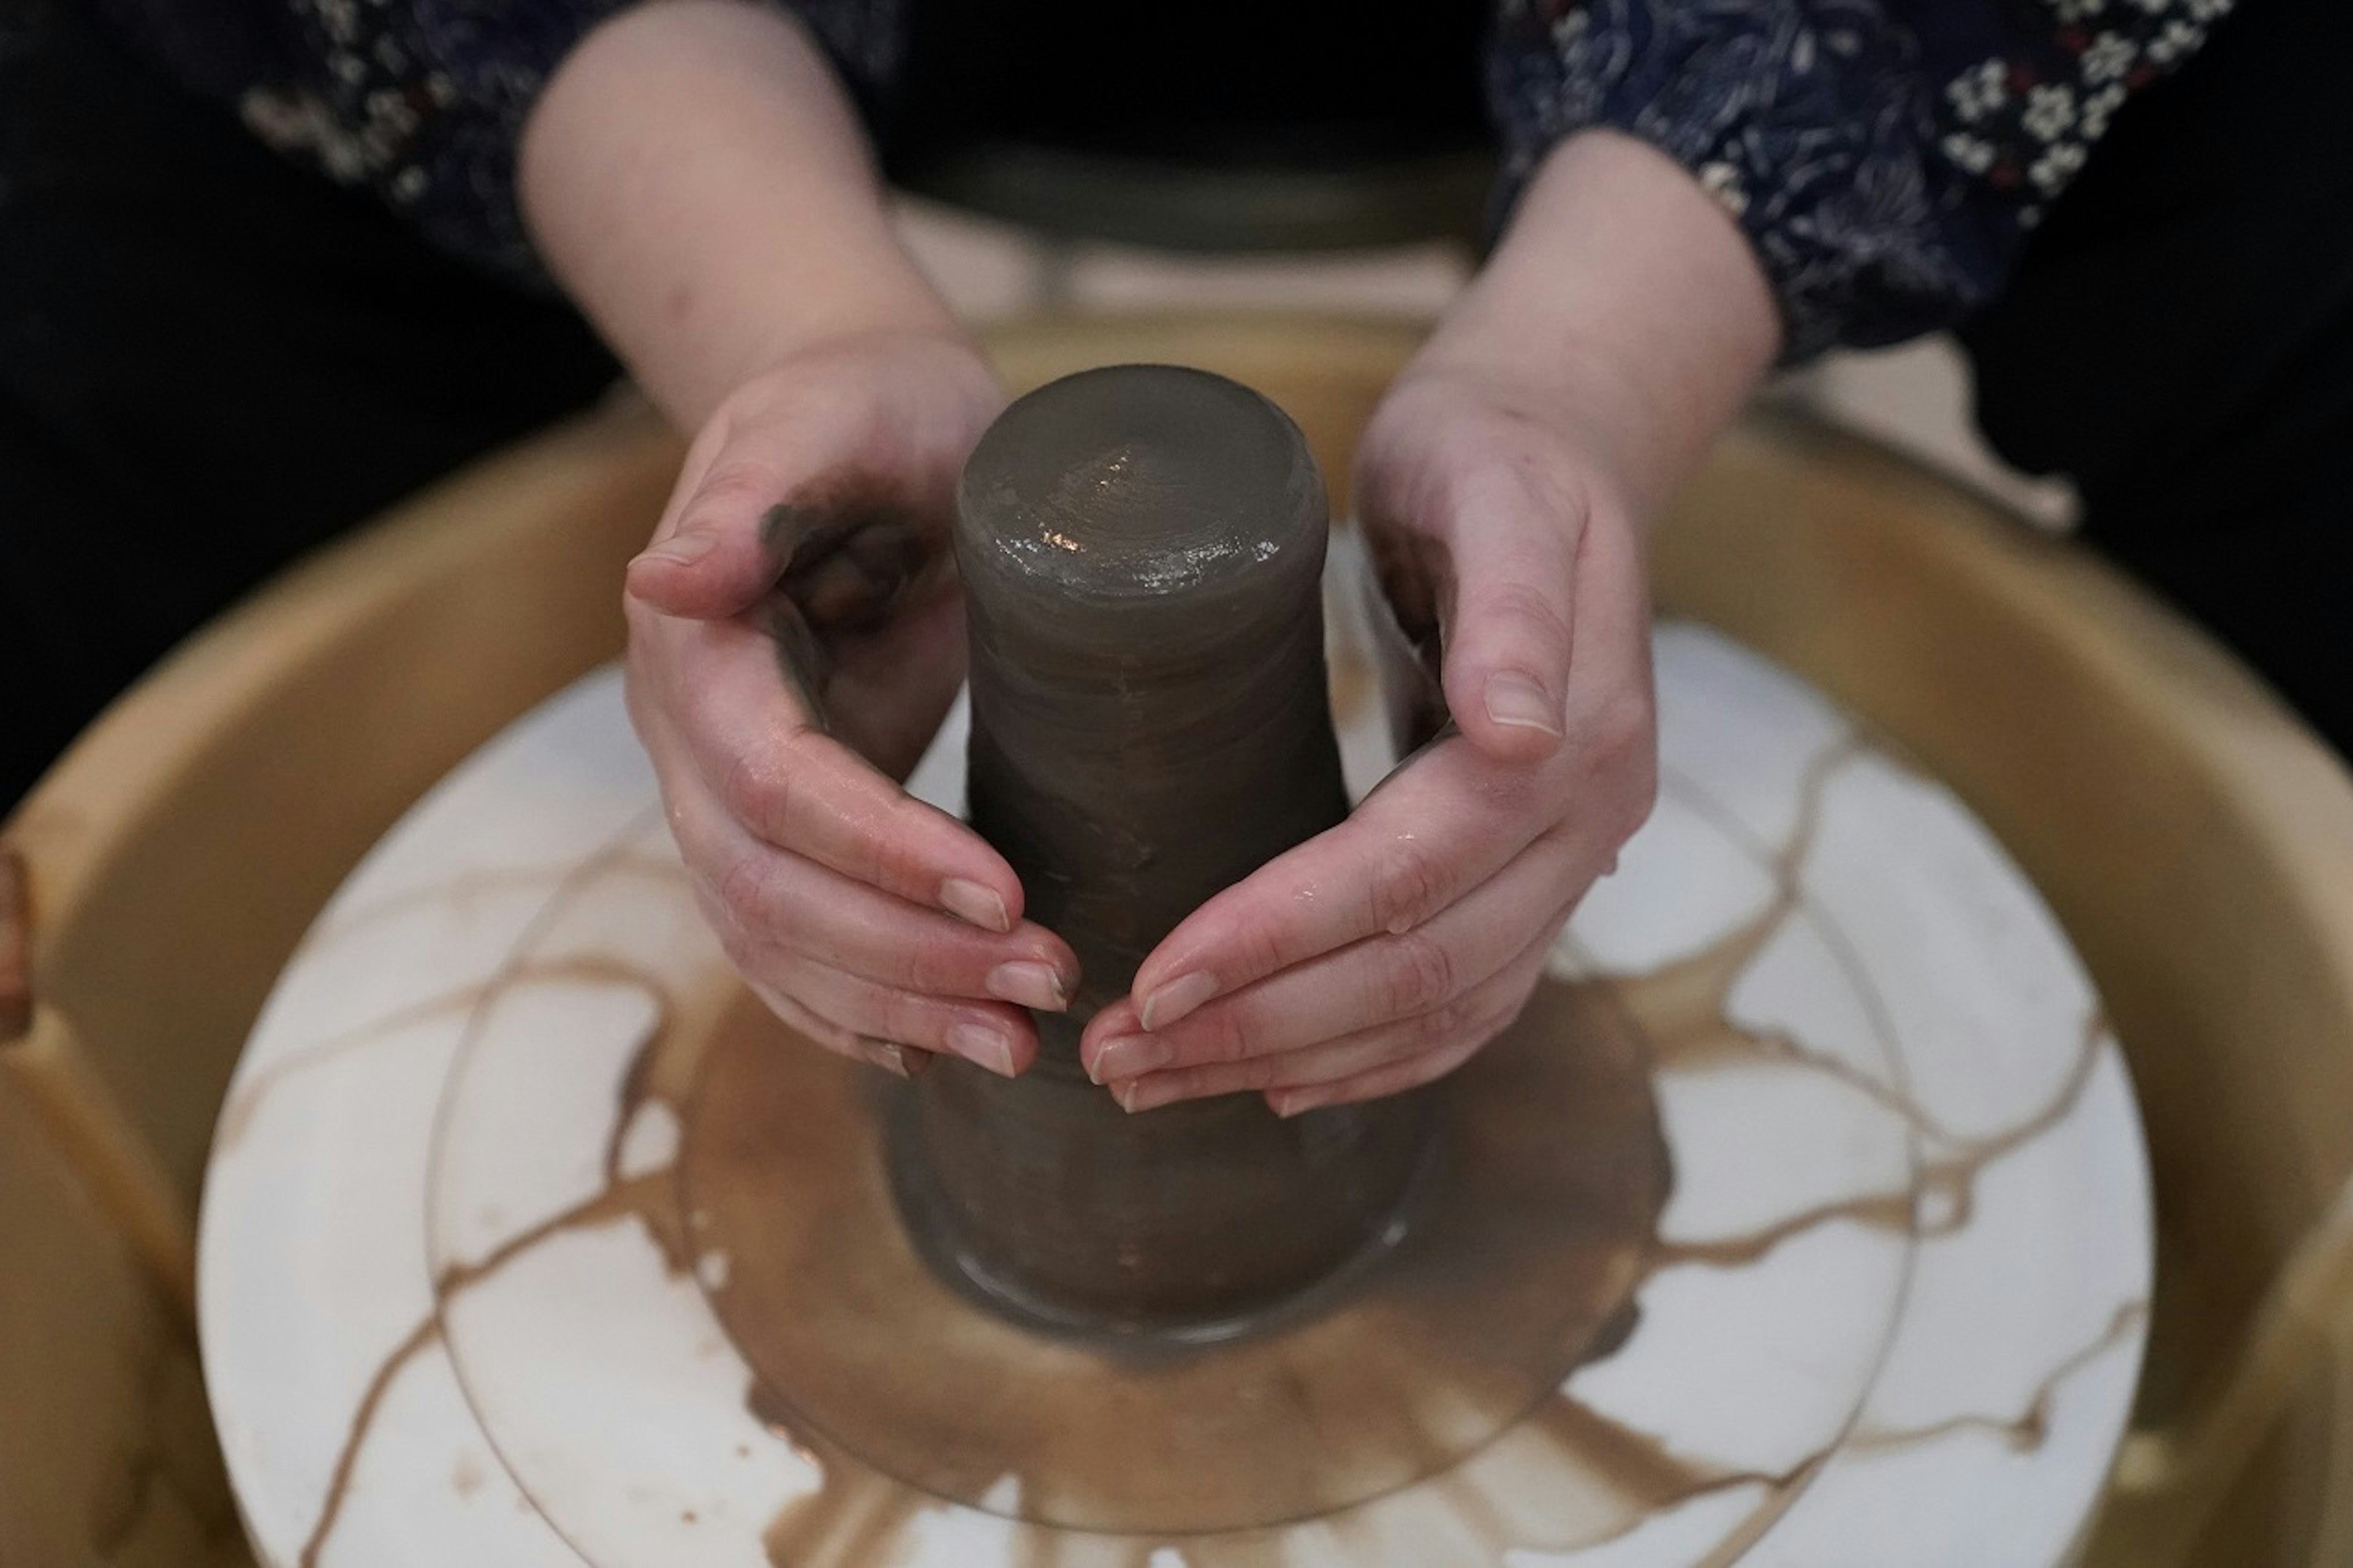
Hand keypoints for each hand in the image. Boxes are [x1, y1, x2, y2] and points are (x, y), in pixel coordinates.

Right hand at [626, 330, 1077, 1078]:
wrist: (872, 427)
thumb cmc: (868, 410)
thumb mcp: (828, 418)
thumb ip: (754, 493)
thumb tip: (665, 580)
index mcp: (698, 651)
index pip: (777, 786)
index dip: (881, 851)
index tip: (1002, 892)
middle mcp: (694, 744)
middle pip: (775, 892)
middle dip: (907, 955)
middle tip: (1048, 984)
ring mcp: (727, 798)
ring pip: (781, 943)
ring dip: (898, 1006)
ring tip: (1021, 1046)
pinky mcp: (785, 829)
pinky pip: (794, 950)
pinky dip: (859, 1013)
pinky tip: (943, 1052)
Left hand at [1078, 365, 1659, 1113]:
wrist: (1554, 450)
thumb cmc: (1492, 457)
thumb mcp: (1493, 489)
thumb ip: (1513, 606)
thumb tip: (1521, 734)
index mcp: (1574, 740)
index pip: (1406, 873)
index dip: (1280, 938)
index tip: (1152, 982)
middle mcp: (1585, 823)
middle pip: (1419, 969)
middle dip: (1260, 1024)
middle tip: (1116, 1057)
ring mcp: (1570, 861)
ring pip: (1438, 1009)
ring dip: (1294, 1060)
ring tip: (1155, 1080)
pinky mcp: (1534, 874)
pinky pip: (1467, 1002)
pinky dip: (1374, 1057)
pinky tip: (1279, 1080)